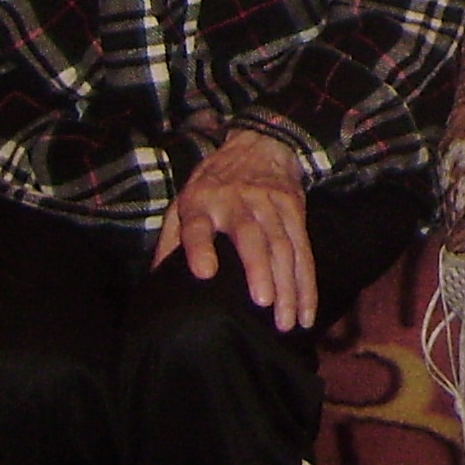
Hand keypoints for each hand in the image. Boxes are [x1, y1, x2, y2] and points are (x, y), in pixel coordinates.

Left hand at [152, 129, 316, 331]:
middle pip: (251, 237)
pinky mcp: (294, 209)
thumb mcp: (184, 200)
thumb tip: (157, 280)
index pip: (197, 226)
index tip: (206, 273)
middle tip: (263, 305)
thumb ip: (171, 240)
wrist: (261, 143)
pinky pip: (303, 248)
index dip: (200, 247)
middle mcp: (237, 202)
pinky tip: (306, 310)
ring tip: (287, 322)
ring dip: (288, 285)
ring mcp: (269, 204)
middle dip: (259, 271)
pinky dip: (307, 281)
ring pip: (283, 246)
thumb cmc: (215, 182)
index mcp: (201, 202)